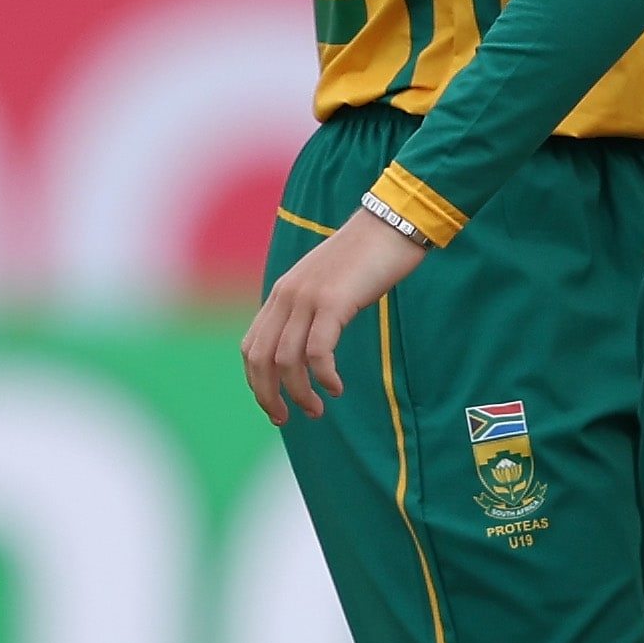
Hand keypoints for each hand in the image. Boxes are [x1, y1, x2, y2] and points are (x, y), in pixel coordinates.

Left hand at [241, 208, 430, 423]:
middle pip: (260, 359)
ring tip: (317, 410)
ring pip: (286, 361)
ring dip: (299, 393)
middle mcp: (287, 296)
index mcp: (282, 293)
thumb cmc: (370, 256)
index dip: (256, 383)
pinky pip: (317, 351)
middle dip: (268, 396)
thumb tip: (314, 341)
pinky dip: (323, 376)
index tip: (274, 405)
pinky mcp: (333, 302)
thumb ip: (315, 308)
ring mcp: (308, 298)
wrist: (392, 223)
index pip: (251, 347)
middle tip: (286, 419)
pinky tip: (336, 387)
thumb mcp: (331, 283)